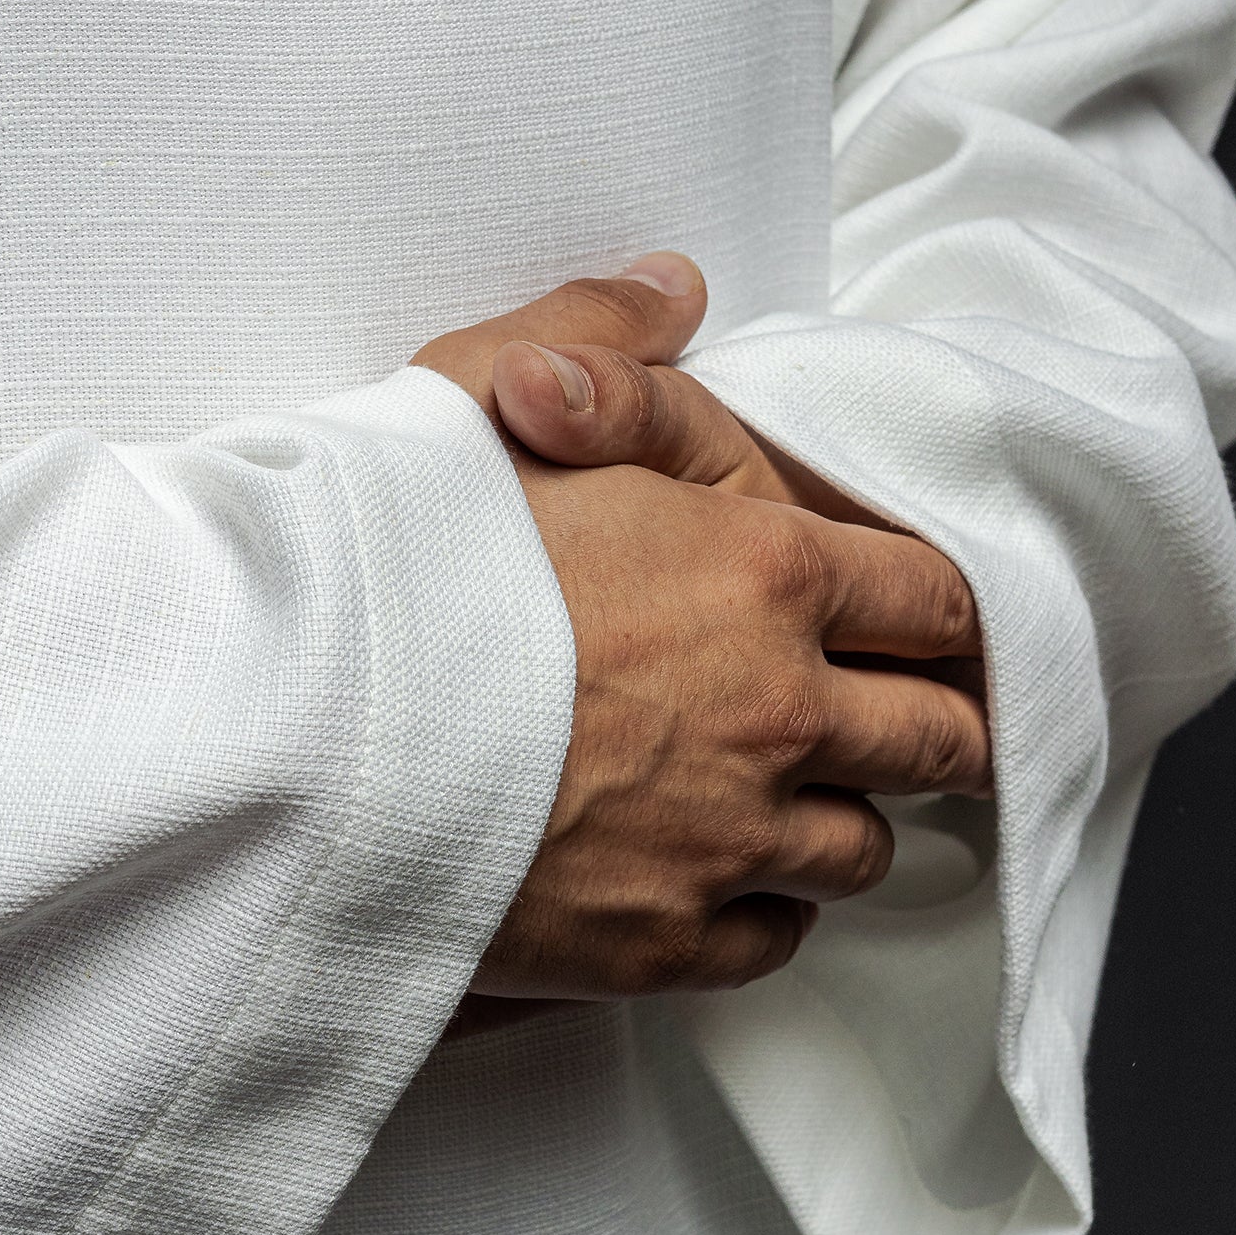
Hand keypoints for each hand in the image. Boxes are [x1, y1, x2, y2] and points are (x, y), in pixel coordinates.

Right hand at [413, 257, 988, 1026]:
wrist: (298, 741)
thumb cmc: (392, 566)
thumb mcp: (483, 399)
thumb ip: (599, 344)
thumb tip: (674, 292)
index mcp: (765, 573)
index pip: (934, 597)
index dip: (937, 608)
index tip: (922, 621)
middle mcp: (778, 714)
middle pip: (937, 739)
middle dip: (930, 725)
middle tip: (901, 718)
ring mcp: (728, 840)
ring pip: (863, 850)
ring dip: (839, 818)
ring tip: (793, 796)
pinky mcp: (663, 943)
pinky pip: (773, 941)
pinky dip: (761, 911)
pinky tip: (717, 875)